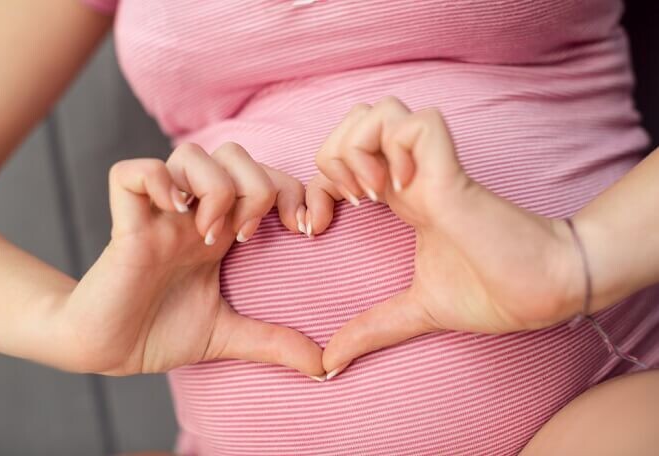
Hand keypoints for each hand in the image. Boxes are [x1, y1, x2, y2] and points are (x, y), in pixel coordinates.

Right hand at [52, 142, 323, 376]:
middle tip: (245, 236)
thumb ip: (274, 342)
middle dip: (256, 186)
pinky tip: (173, 218)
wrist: (108, 349)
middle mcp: (193, 212)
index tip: (302, 230)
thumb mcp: (229, 336)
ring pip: (191, 152)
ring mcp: (159, 214)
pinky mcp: (125, 224)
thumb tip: (323, 366)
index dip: (293, 190)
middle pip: (234, 152)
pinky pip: (134, 172)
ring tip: (209, 235)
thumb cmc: (162, 333)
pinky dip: (158, 184)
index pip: (265, 175)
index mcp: (221, 228)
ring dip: (213, 189)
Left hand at [305, 97, 580, 375]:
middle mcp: (410, 174)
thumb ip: (372, 328)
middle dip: (333, 154)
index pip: (340, 156)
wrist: (541, 291)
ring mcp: (431, 168)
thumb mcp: (414, 310)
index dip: (317, 184)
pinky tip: (403, 189)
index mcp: (399, 196)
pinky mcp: (453, 172)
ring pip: (380, 110)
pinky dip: (398, 150)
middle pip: (356, 118)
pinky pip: (415, 125)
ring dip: (361, 150)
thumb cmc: (489, 293)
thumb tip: (329, 362)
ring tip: (374, 195)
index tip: (320, 227)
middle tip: (350, 202)